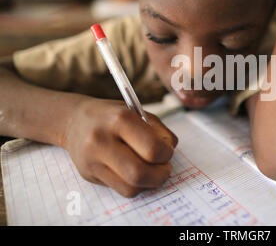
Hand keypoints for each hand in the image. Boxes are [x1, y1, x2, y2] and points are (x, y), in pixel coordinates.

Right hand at [63, 97, 177, 197]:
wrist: (76, 120)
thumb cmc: (114, 116)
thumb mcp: (139, 113)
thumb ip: (159, 132)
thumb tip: (170, 151)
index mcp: (120, 119)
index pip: (152, 149)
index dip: (166, 155)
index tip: (167, 152)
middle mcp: (103, 139)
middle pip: (140, 173)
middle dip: (160, 175)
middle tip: (164, 168)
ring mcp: (93, 159)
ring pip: (131, 187)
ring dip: (149, 184)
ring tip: (151, 171)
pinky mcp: (89, 174)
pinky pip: (121, 191)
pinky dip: (135, 186)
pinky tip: (135, 174)